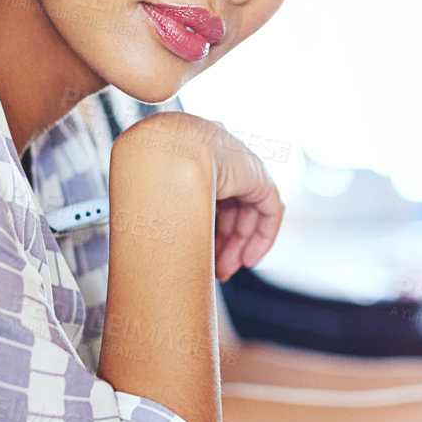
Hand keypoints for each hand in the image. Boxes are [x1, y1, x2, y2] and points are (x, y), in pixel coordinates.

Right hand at [116, 113, 282, 280]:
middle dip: (223, 244)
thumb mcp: (156, 195)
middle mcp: (222, 164)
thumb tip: (151, 244)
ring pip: (249, 215)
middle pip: (231, 211)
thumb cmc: (154, 167)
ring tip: (225, 271)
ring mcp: (243, 169)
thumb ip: (163, 212)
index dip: (207, 231)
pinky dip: (262, 237)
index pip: (211, 201)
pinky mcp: (259, 178)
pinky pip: (269, 212)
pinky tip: (249, 258)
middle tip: (215, 270)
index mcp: (199, 161)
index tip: (201, 256)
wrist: (170, 150)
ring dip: (239, 247)